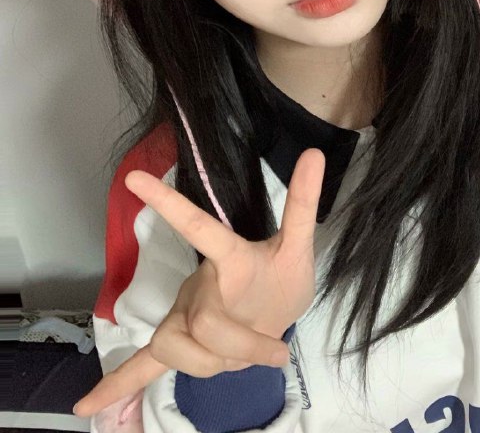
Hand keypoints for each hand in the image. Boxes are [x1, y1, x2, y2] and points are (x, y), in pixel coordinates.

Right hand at [73, 147, 325, 416]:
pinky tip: (86, 408)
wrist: (271, 309)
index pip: (198, 227)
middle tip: (277, 352)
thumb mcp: (299, 244)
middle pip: (206, 325)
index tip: (134, 178)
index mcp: (229, 258)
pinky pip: (143, 365)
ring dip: (215, 363)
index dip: (169, 203)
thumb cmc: (280, 275)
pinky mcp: (178, 341)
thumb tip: (314, 152)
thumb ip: (302, 202)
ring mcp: (182, 316)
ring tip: (243, 356)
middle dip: (244, 344)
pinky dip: (116, 387)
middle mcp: (198, 286)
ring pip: (178, 350)